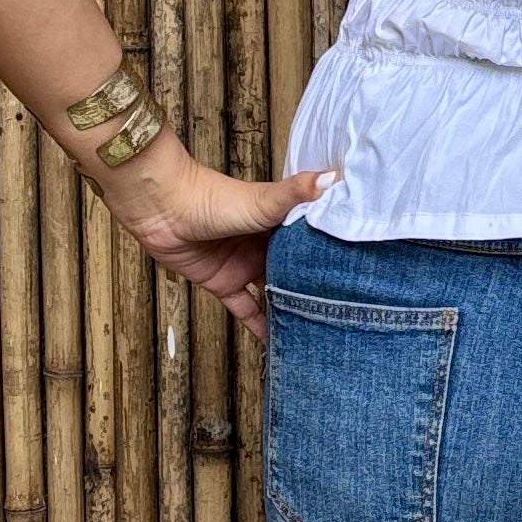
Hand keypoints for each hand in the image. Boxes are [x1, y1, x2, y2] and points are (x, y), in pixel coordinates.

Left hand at [104, 135, 338, 338]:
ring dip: (290, 308)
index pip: (313, 242)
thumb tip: (334, 178)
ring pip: (273, 291)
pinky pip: (246, 309)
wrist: (161, 208)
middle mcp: (265, 244)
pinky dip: (260, 325)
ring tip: (317, 331)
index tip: (359, 274)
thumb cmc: (212, 198)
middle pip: (295, 270)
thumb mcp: (264, 200)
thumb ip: (297, 193)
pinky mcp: (223, 283)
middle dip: (314, 288)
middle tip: (346, 313)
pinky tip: (277, 343)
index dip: (333, 256)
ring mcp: (244, 265)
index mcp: (280, 222)